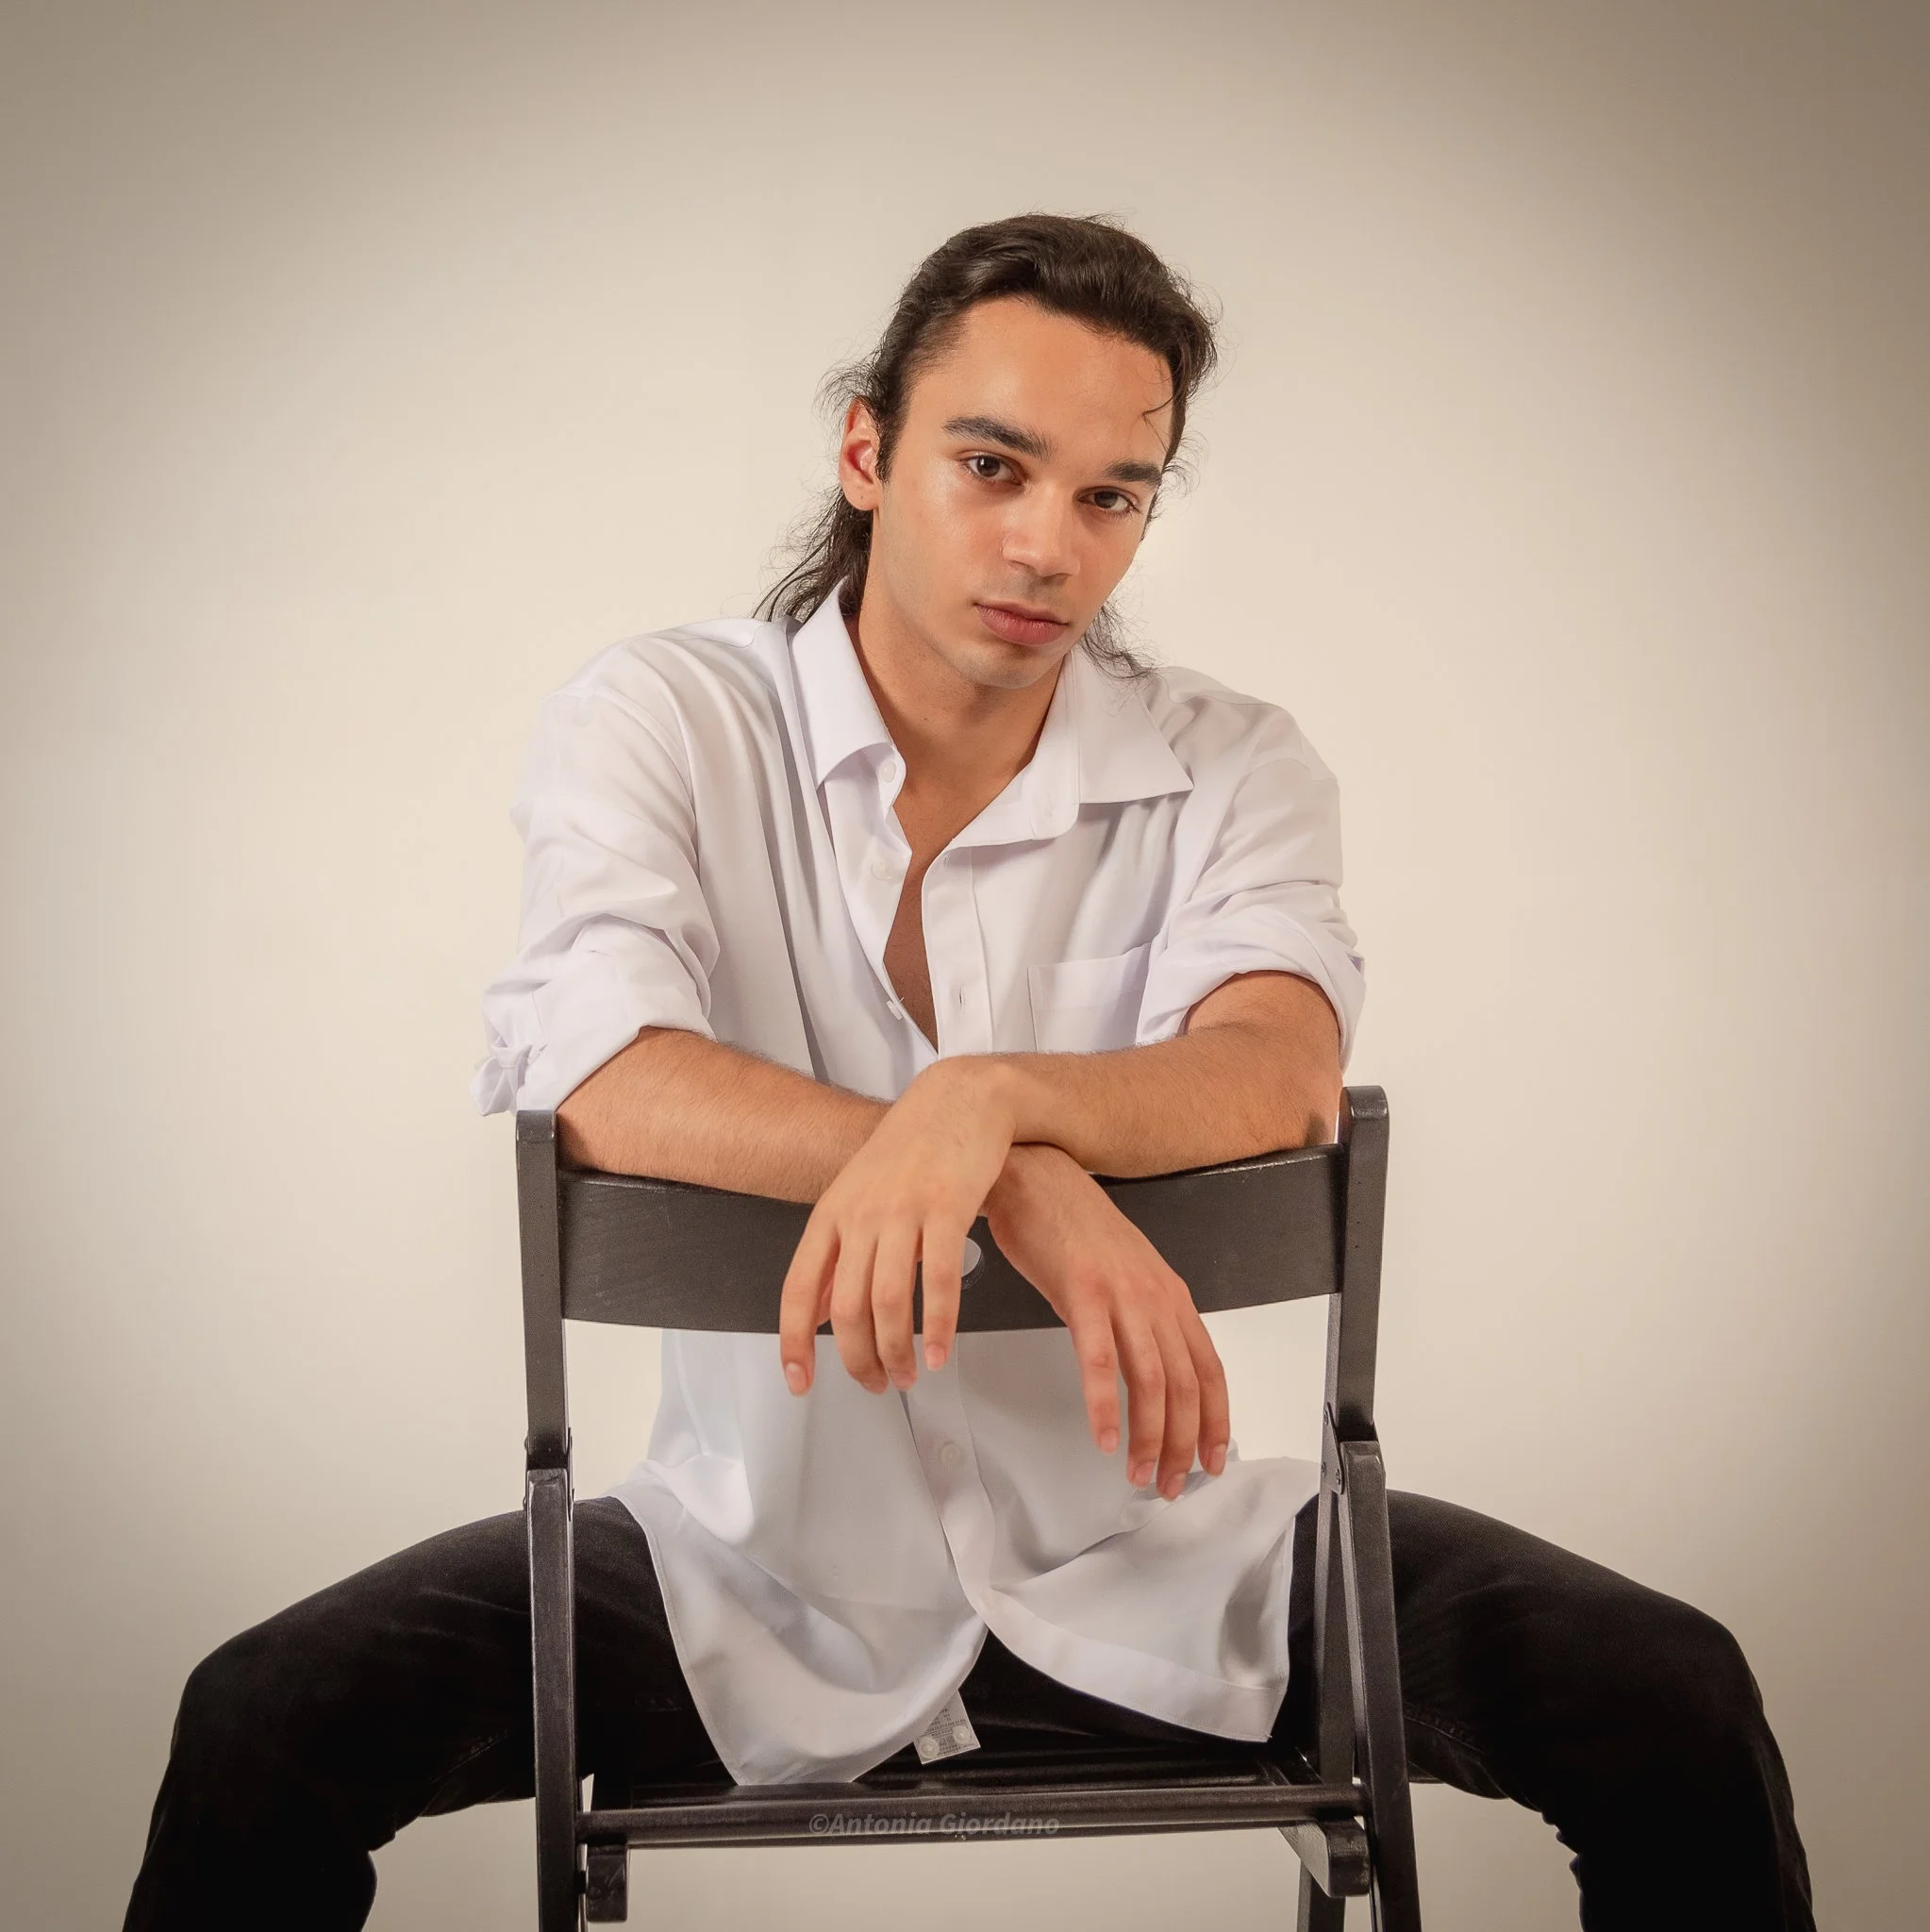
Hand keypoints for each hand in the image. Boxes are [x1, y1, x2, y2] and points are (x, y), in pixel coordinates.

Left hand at [778, 1059, 1014, 1396]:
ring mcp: (903, 1210)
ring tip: (910, 1376)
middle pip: (846, 1308)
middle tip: (877, 1385)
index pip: (799, 1289)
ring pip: (889, 1303)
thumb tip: (818, 1313)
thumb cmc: (913, 1149)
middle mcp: (861, 1213)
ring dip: (898, 1353)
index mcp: (832, 1213)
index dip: (795, 1342)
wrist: (961, 1098)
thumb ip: (840, 1253)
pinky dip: (940, 1327)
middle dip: (859, 1360)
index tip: (799, 1382)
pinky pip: (938, 1282)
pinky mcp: (948, 1207)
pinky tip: (943, 1353)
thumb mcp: (859, 1195)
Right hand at [984, 1143, 1229, 1499]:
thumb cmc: (1069, 1226)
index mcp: (1169, 1294)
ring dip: (1149, 1435)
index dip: (1215, 1421)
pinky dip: (1104, 1403)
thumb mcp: (1120, 1275)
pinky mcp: (1083, 1290)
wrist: (1035, 1174)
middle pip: (1186, 1384)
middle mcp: (1156, 1295)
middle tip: (1168, 1484)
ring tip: (1139, 1473)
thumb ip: (1137, 1319)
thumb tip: (1145, 1371)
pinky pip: (1100, 1357)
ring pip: (1151, 1378)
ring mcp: (1122, 1292)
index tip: (1208, 1462)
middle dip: (1182, 1443)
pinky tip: (1103, 1436)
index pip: (1208, 1369)